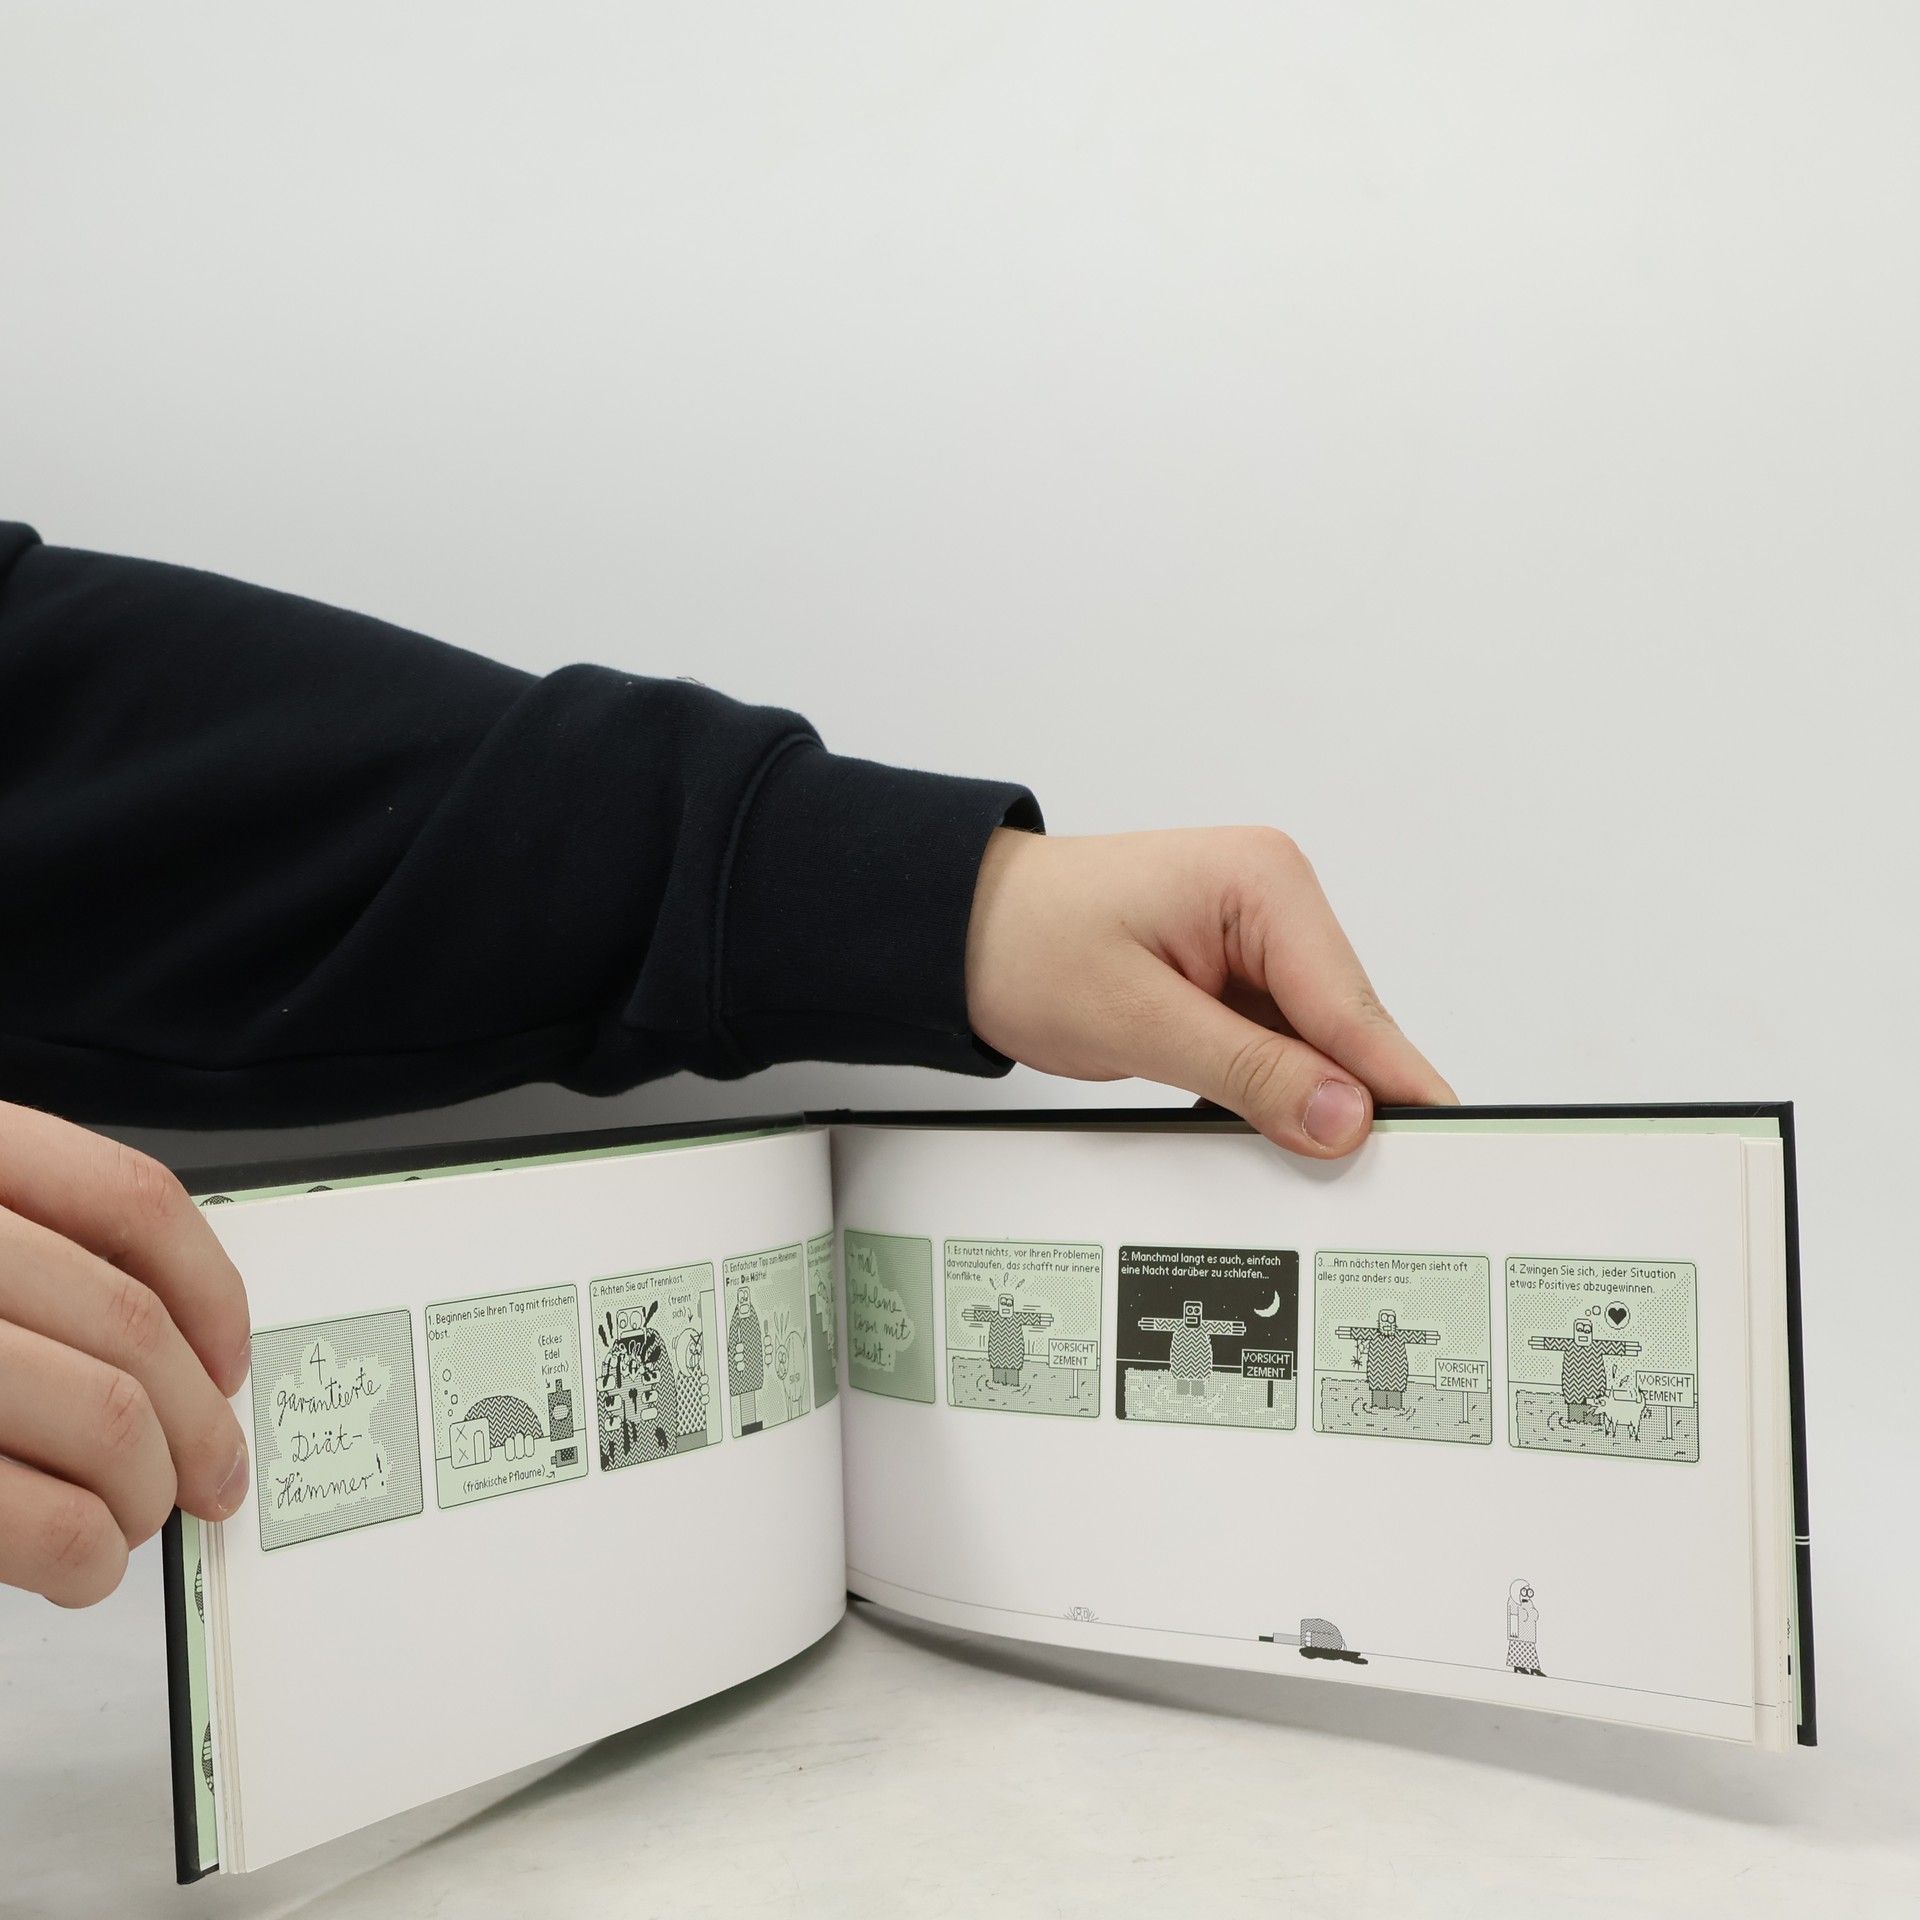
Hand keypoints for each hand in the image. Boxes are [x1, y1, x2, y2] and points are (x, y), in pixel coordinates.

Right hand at [0, 1102, 251, 1605]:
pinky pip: (40, 1517)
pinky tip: (84, 1565)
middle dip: (197, 1422)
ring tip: (136, 1521)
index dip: (210, 1291)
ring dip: (146, 1492)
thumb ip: (23, 1258)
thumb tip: (181, 1362)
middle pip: (132, 1328)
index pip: (133, 1202)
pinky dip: (89, 1553)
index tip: (227, 1362)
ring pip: (108, 1418)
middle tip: (212, 1475)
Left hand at [964, 827, 1454, 1157]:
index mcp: (1263, 882)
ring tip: (1296, 1154)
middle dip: (1344, 1099)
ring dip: (1300, 1098)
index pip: (1352, 1005)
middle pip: (1345, 1027)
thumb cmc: (1024, 942)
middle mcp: (1273, 900)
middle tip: (1367, 1180)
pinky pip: (1277, 1044)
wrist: (956, 932)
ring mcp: (1256, 938)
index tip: (1442, 1144)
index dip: (1394, 1084)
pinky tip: (1255, 1124)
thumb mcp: (1136, 1020)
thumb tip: (1345, 1117)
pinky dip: (1268, 1089)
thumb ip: (1250, 1071)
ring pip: (1314, 1044)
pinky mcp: (1233, 974)